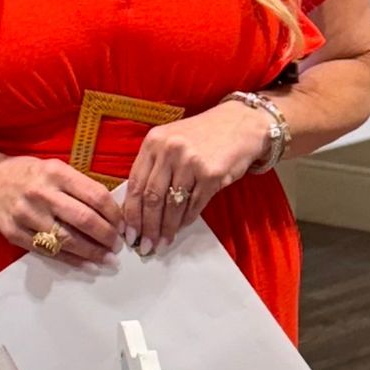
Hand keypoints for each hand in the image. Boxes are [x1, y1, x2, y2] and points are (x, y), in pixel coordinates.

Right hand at [0, 153, 124, 263]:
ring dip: (92, 252)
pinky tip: (86, 264)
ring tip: (107, 259)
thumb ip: (79, 186)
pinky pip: (49, 251)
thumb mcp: (53, 168)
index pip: (95, 196)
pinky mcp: (16, 233)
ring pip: (68, 239)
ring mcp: (27, 215)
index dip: (114, 214)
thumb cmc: (25, 174)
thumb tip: (110, 212)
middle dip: (107, 236)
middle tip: (117, 245)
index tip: (122, 225)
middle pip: (85, 220)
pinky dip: (71, 260)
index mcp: (56, 173)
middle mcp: (42, 193)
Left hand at [125, 100, 268, 250]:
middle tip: (145, 245)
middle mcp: (169, 150)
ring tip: (163, 242)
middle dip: (147, 227)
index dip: (130, 213)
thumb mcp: (171, 142)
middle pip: (151, 198)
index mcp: (153, 142)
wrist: (241, 124)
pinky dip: (186, 220)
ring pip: (172, 205)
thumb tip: (139, 208)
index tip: (129, 232)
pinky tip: (181, 227)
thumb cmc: (203, 136)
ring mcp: (191, 162)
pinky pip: (194, 205)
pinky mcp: (211, 174)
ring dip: (167, 228)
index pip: (135, 184)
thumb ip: (154, 167)